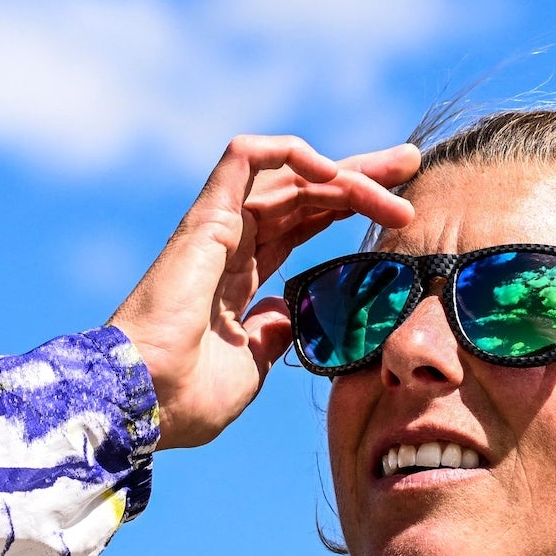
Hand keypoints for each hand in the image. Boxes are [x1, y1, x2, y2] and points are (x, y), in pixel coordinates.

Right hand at [110, 135, 419, 449]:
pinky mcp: (206, 218)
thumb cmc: (185, 398)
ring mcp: (217, 227)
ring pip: (290, 172)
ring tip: (397, 182)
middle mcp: (230, 243)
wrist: (144, 403)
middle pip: (304, 189)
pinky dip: (291, 153)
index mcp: (239, 276)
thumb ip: (272, 335)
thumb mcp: (250, 367)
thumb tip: (290, 314)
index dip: (348, 207)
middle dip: (361, 175)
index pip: (304, 222)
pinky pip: (246, 158)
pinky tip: (336, 173)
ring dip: (347, 172)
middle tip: (411, 163)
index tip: (401, 209)